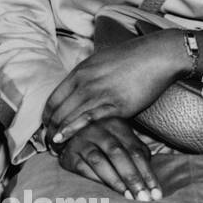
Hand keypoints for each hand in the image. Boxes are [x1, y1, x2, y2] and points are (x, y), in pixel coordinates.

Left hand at [44, 30, 188, 145]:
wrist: (157, 56)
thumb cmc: (131, 58)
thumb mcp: (100, 61)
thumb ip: (86, 75)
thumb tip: (76, 85)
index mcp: (80, 72)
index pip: (54, 98)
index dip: (47, 115)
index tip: (46, 125)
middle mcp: (86, 83)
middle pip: (59, 110)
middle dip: (50, 128)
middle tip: (46, 141)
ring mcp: (100, 94)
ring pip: (70, 117)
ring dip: (59, 133)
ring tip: (54, 146)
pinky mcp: (117, 106)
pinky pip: (89, 120)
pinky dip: (74, 130)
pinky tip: (65, 138)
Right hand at [57, 118, 161, 200]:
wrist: (73, 141)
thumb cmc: (106, 147)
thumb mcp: (125, 145)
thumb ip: (139, 158)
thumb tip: (153, 187)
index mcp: (116, 125)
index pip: (136, 151)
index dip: (147, 173)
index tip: (156, 194)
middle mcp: (97, 129)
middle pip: (117, 154)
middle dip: (132, 177)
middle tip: (143, 198)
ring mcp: (81, 141)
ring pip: (99, 161)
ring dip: (115, 181)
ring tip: (127, 197)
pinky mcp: (69, 154)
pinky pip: (83, 169)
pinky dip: (96, 181)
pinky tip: (107, 193)